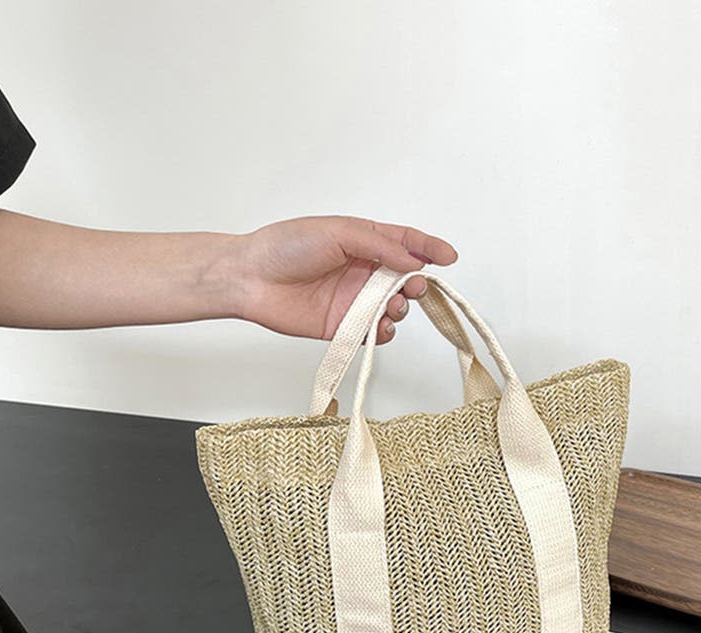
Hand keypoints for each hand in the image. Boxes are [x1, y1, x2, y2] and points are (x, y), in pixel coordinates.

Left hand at [230, 216, 457, 343]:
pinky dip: (383, 333)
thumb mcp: (338, 232)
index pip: (406, 243)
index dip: (430, 248)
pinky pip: (374, 333)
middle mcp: (364, 271)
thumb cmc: (286, 246)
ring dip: (401, 309)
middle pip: (405, 279)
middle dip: (417, 284)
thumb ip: (379, 245)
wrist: (251, 278)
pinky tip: (379, 327)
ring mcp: (355, 300)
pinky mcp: (344, 326)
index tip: (449, 257)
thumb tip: (411, 259)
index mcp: (364, 242)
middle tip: (413, 287)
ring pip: (394, 308)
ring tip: (391, 307)